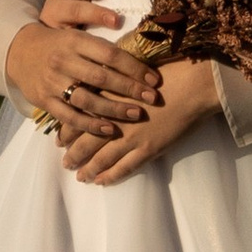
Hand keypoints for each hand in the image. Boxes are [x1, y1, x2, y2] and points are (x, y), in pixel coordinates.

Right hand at [5, 0, 161, 133]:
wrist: (18, 52)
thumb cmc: (57, 40)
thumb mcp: (72, 24)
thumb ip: (96, 22)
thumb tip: (118, 6)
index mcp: (73, 40)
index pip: (109, 54)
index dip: (134, 67)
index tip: (154, 79)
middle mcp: (63, 61)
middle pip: (102, 78)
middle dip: (130, 89)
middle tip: (153, 98)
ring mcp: (53, 83)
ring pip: (88, 101)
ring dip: (115, 110)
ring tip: (137, 114)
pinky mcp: (46, 101)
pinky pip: (71, 117)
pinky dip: (91, 125)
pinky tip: (111, 130)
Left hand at [72, 59, 221, 185]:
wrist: (193, 84)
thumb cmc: (166, 71)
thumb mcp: (131, 70)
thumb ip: (112, 79)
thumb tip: (99, 79)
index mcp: (109, 97)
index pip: (80, 117)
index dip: (68, 130)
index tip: (59, 139)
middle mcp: (115, 119)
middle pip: (86, 140)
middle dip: (73, 153)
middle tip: (65, 163)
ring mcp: (131, 136)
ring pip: (102, 158)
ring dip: (88, 168)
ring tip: (80, 176)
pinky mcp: (148, 149)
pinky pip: (124, 167)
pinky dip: (111, 176)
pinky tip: (102, 181)